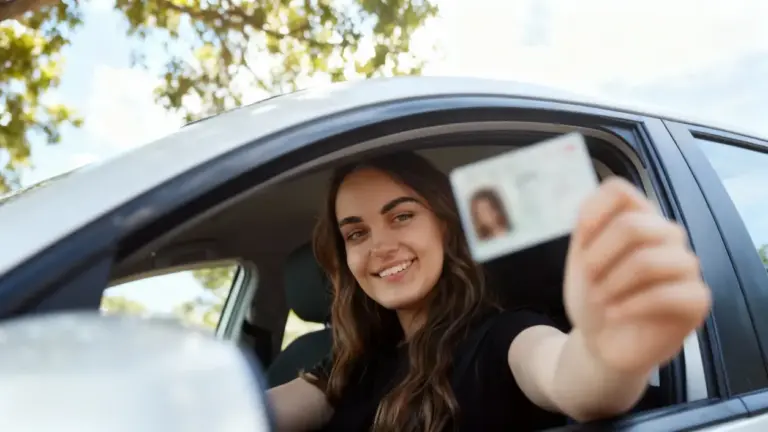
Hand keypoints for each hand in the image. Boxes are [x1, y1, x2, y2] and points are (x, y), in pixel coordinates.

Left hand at [563, 178, 711, 374]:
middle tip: (589, 280)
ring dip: (613, 284)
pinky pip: (667, 294)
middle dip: (599, 257)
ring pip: (648, 260)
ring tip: (600, 301)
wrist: (603, 342)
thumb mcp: (580, 260)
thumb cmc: (595, 296)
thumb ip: (586, 230)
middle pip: (632, 225)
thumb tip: (589, 214)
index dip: (593, 210)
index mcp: (638, 218)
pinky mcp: (696, 299)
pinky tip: (614, 314)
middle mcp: (666, 235)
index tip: (580, 238)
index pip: (619, 190)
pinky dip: (631, 306)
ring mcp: (685, 265)